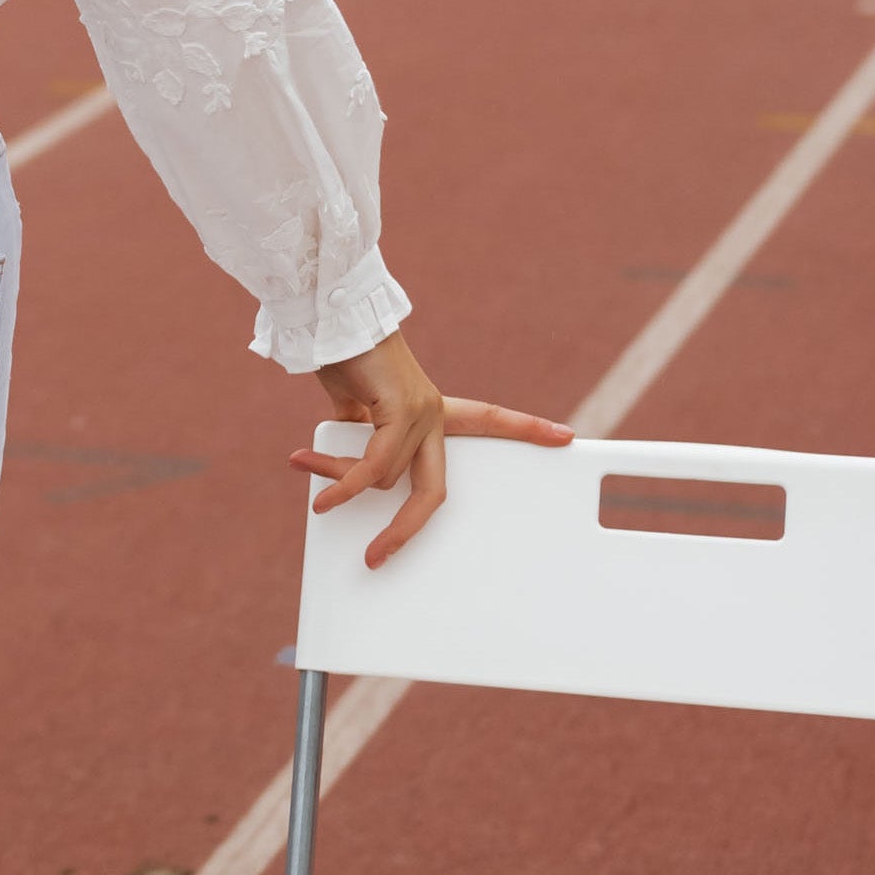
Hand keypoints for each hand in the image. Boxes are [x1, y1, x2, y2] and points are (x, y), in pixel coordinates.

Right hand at [291, 332, 573, 566]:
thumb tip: (344, 468)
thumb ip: (361, 436)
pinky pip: (374, 469)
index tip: (566, 436)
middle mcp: (433, 411)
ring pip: (387, 480)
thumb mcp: (356, 407)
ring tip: (308, 475)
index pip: (490, 418)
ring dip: (343, 485)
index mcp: (430, 408)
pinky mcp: (402, 411)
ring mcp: (421, 413)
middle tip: (379, 555)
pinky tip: (324, 497)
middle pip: (435, 490)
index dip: (527, 429)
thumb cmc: (342, 356)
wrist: (332, 319)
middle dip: (406, 529)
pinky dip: (345, 486)